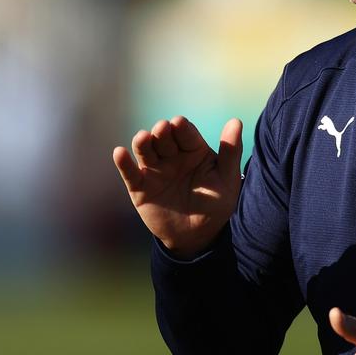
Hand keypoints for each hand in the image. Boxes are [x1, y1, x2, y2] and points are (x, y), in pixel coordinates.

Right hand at [112, 116, 242, 258]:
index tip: (179, 123)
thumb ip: (230, 151)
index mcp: (193, 149)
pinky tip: (119, 153)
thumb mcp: (227, 179)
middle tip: (162, 129)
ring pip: (146, 152)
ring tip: (142, 137)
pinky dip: (124, 163)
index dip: (181, 127)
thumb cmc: (216, 203)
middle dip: (162, 132)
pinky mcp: (140, 188)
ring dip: (142, 143)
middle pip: (164, 138)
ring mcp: (155, 171)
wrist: (198, 235)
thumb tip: (236, 121)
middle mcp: (172, 156)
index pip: (186, 133)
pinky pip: (130, 174)